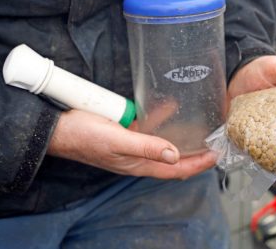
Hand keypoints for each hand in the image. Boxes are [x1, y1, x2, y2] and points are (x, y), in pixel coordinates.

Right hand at [47, 109, 216, 179]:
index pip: (176, 170)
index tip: (216, 156)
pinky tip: (171, 106)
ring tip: (201, 125)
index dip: (198, 165)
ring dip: (182, 136)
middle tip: (214, 141)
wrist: (58, 129)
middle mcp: (139, 157)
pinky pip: (149, 126)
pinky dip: (162, 118)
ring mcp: (133, 144)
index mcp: (139, 165)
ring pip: (164, 142)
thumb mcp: (117, 142)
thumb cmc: (84, 137)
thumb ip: (146, 147)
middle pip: (174, 158)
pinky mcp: (126, 130)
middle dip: (195, 153)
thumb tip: (175, 155)